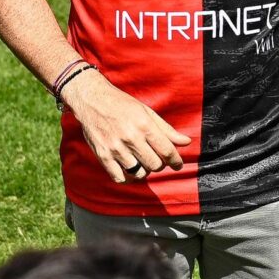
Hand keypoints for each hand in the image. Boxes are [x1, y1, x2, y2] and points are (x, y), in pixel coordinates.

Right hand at [59, 69, 189, 183]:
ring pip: (139, 173)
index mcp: (144, 125)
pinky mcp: (103, 155)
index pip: (167, 151)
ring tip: (142, 162)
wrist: (92, 100)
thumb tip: (186, 142)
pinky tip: (130, 169)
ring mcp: (115, 148)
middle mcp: (131, 138)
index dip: (176, 161)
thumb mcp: (147, 112)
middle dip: (160, 164)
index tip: (178, 165)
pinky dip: (128, 178)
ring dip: (144, 170)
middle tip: (156, 159)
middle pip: (155, 165)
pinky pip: (120, 178)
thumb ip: (166, 129)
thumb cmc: (122, 104)